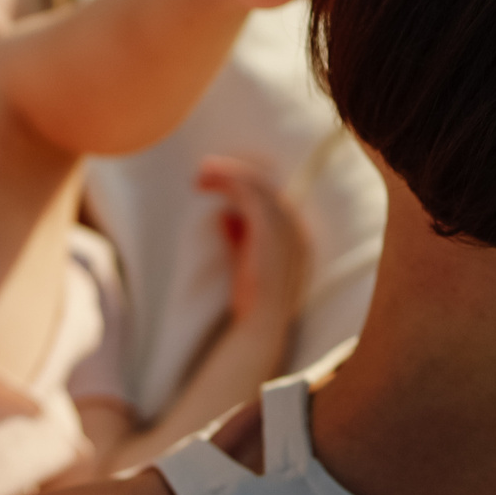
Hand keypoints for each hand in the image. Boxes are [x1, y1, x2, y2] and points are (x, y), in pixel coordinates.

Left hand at [196, 154, 309, 325]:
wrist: (260, 324)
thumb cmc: (252, 300)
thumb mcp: (245, 262)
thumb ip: (238, 238)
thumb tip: (224, 215)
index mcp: (294, 234)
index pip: (270, 197)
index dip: (244, 184)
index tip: (218, 182)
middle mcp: (295, 225)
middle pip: (264, 184)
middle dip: (234, 173)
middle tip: (204, 170)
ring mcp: (285, 225)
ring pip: (255, 183)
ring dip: (226, 172)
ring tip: (200, 174)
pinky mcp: (268, 226)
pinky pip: (247, 190)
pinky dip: (226, 180)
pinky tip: (206, 181)